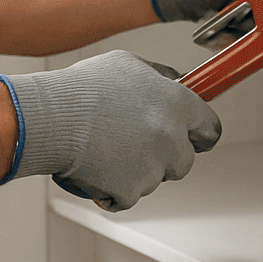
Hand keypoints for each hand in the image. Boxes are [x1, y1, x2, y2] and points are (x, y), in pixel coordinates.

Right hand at [0, 51, 220, 211]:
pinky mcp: (131, 190)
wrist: (51, 119)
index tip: (192, 137)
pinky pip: (128, 196)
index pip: (211, 128)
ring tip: (105, 148)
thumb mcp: (128, 65)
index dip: (200, 134)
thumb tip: (177, 81)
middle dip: (164, 157)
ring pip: (154, 179)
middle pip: (184, 161)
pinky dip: (112, 189)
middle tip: (135, 144)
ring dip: (135, 171)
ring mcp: (153, 167)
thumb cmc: (83, 90)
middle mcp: (171, 137)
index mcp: (177, 104)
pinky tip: (94, 167)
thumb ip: (160, 77)